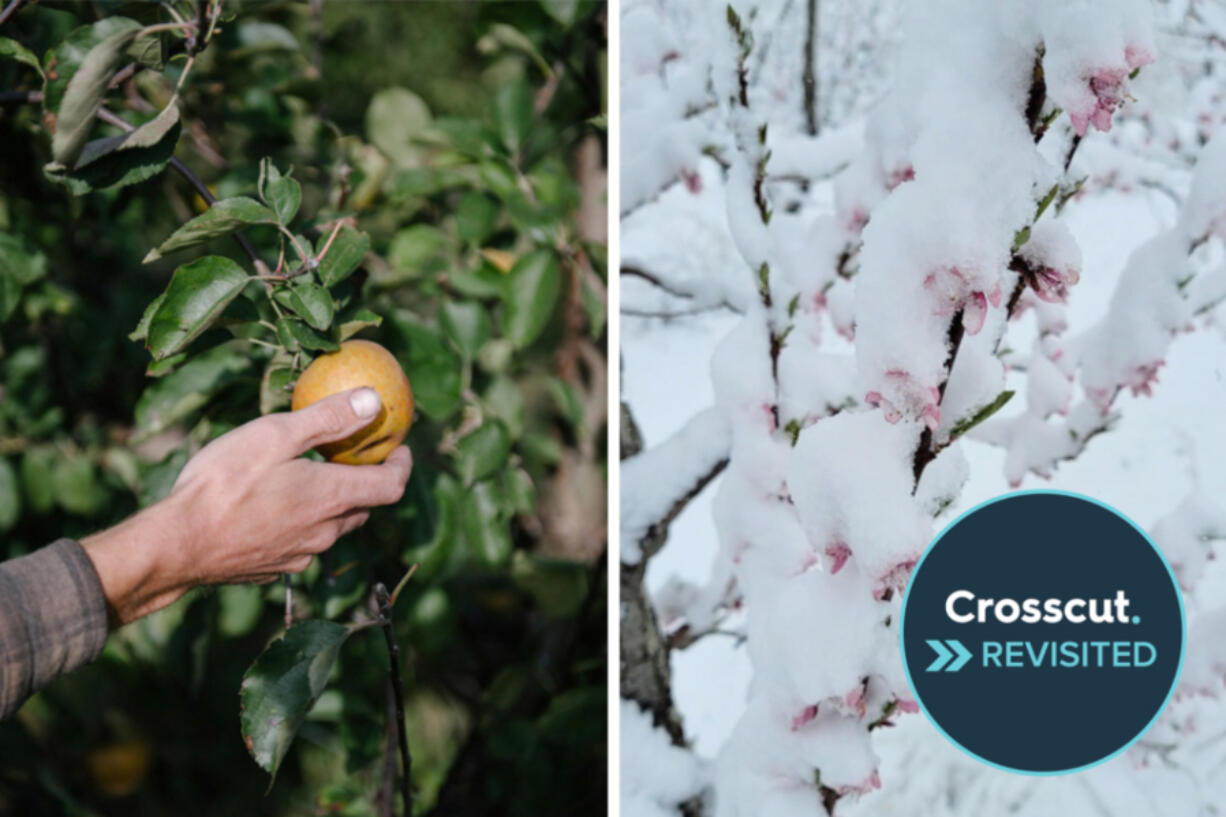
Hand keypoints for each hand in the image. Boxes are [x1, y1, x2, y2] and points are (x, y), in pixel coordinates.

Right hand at [82, 388, 412, 624]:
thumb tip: (373, 401)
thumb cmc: (224, 483)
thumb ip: (328, 419)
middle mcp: (325, 532)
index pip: (391, 486)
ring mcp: (300, 555)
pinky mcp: (274, 568)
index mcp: (332, 498)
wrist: (176, 545)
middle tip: (352, 457)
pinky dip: (301, 522)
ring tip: (310, 477)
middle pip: (362, 507)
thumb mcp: (275, 435)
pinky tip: (274, 506)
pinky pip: (301, 542)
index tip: (398, 446)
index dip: (402, 465)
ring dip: (331, 503)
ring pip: (331, 527)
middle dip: (366, 482)